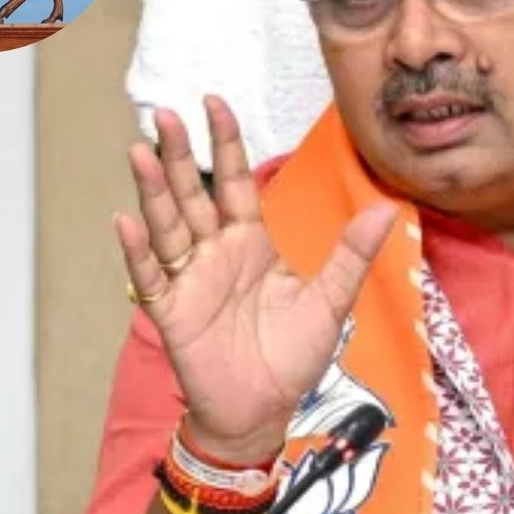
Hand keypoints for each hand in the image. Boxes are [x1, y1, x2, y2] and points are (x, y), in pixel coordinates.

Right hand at [115, 96, 396, 462]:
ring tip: (140, 152)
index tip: (214, 102)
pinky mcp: (172, 311)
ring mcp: (190, 279)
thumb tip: (388, 207)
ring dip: (153, 190)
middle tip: (165, 113)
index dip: (226, 143)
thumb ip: (352, 254)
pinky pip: (151, 276)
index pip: (237, 181)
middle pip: (195, 194)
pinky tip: (126, 221)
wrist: (263, 411)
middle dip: (181, 154)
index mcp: (252, 242)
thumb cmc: (292, 356)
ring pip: (168, 225)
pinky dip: (137, 251)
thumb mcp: (331, 301)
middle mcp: (216, 252)